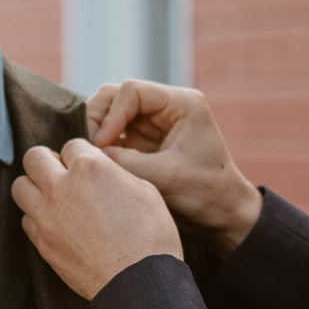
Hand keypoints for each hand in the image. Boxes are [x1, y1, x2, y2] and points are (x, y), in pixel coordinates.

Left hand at [12, 139, 181, 299]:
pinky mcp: (42, 243)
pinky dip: (37, 218)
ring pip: (20, 187)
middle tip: (62, 175)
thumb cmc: (151, 237)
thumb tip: (101, 169)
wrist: (140, 284)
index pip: (71, 145)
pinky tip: (56, 224)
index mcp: (89, 167)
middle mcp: (61, 187)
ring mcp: (46, 216)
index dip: (82, 156)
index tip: (88, 168)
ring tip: (53, 198)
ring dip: (35, 188)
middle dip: (48, 162)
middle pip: (33, 157)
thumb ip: (114, 172)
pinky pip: (27, 220)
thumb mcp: (145, 190)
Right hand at [87, 80, 261, 257]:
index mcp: (181, 104)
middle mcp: (165, 107)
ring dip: (95, 132)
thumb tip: (86, 154)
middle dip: (97, 119)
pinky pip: (111, 134)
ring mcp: (152, 124)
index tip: (101, 144)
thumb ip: (125, 162)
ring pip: (109, 113)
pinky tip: (97, 163)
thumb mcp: (165, 177)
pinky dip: (100, 147)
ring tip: (91, 156)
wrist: (223, 217)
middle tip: (88, 148)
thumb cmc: (205, 195)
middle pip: (116, 96)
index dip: (111, 114)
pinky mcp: (142, 142)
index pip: (132, 91)